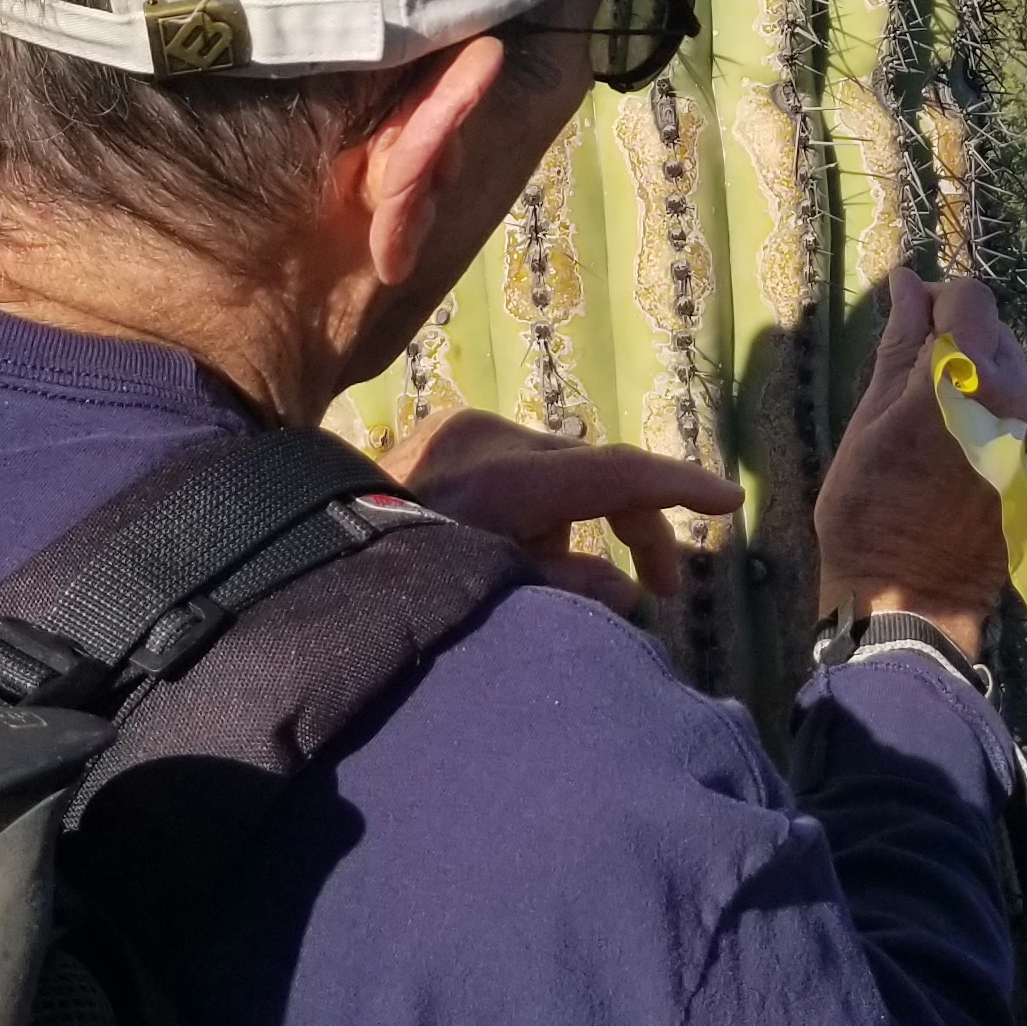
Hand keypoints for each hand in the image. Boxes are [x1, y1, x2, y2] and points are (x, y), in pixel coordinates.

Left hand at [382, 410, 744, 617]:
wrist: (298, 549)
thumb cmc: (395, 583)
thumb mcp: (491, 593)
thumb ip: (568, 590)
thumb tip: (627, 594)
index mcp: (505, 480)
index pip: (618, 472)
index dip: (679, 489)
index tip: (728, 503)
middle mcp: (489, 440)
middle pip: (594, 470)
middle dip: (635, 524)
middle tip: (661, 587)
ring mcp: (461, 431)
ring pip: (557, 470)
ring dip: (575, 520)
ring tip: (558, 579)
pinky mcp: (441, 435)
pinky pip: (516, 467)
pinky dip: (535, 507)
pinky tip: (515, 550)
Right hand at [812, 270, 1026, 659]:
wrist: (912, 600)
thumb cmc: (868, 509)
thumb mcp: (870, 418)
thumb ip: (900, 343)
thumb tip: (907, 283)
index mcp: (967, 380)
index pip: (970, 299)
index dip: (936, 301)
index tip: (910, 322)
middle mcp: (1019, 400)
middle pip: (996, 333)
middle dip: (958, 341)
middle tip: (913, 379)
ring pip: (1014, 373)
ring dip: (978, 378)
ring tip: (936, 422)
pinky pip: (1026, 413)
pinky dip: (997, 414)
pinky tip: (962, 449)